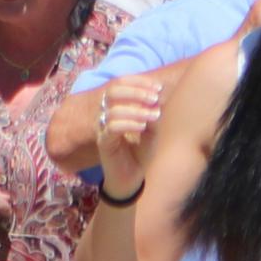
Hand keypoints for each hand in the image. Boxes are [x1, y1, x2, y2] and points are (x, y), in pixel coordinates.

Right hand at [96, 73, 165, 191]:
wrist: (133, 178)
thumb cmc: (142, 151)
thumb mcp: (152, 130)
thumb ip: (153, 113)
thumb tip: (158, 98)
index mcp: (116, 106)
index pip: (120, 84)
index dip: (138, 81)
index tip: (158, 87)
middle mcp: (106, 114)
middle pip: (112, 90)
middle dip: (136, 90)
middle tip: (155, 97)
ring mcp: (102, 128)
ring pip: (112, 109)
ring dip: (136, 109)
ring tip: (153, 115)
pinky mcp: (103, 143)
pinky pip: (111, 127)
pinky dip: (129, 123)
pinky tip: (143, 127)